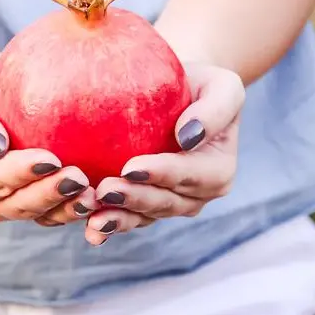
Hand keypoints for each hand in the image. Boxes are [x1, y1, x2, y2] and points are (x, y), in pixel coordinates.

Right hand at [0, 71, 99, 226]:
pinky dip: (76, 209)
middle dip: (49, 194)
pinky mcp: (38, 202)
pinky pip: (57, 211)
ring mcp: (12, 205)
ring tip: (91, 194)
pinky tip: (99, 198)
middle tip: (78, 178)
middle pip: (19, 204)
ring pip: (41, 214)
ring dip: (67, 207)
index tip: (50, 159)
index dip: (21, 173)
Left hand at [83, 63, 244, 245]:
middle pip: (165, 202)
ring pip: (145, 216)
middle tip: (104, 190)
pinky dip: (111, 224)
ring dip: (119, 218)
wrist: (183, 90)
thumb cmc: (204, 84)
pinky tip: (90, 230)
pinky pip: (130, 217)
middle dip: (135, 199)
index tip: (130, 167)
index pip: (189, 174)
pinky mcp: (148, 204)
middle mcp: (198, 194)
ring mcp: (172, 203)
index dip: (161, 174)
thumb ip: (215, 110)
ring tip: (92, 215)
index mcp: (218, 170)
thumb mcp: (223, 87)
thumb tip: (187, 136)